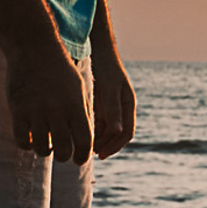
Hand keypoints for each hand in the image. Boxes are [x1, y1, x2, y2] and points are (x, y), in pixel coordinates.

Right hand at [3, 40, 94, 164]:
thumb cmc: (61, 71)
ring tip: (47, 146)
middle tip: (64, 155)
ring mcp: (36, 112)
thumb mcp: (80, 89)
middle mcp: (57, 111)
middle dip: (65, 157)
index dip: (83, 155)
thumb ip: (83, 113)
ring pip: (41, 148)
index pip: (84, 141)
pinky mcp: (18, 111)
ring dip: (45, 151)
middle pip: (63, 150)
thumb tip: (87, 138)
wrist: (35, 51)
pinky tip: (31, 139)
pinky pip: (21, 140)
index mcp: (76, 106)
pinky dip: (27, 145)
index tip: (81, 160)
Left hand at [93, 40, 137, 160]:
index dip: (115, 146)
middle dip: (105, 145)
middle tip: (88, 153)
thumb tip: (117, 131)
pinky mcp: (102, 102)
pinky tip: (78, 132)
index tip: (99, 154)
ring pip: (107, 130)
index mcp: (128, 105)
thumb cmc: (105, 70)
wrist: (99, 52)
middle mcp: (122, 108)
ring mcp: (112, 105)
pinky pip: (99, 121)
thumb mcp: (108, 90)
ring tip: (82, 145)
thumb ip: (113, 110)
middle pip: (117, 134)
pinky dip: (91, 129)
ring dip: (98, 139)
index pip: (126, 133)